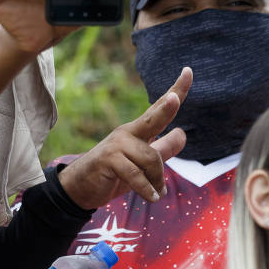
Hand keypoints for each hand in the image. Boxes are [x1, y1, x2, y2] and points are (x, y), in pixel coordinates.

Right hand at [58, 67, 192, 208]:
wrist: (80, 188)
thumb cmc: (113, 173)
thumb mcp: (142, 163)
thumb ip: (162, 149)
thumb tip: (182, 133)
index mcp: (137, 131)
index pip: (159, 109)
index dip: (176, 90)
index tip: (188, 71)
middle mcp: (128, 133)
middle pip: (154, 118)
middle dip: (166, 107)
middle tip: (175, 98)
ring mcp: (117, 145)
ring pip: (151, 159)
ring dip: (157, 180)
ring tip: (157, 193)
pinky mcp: (108, 159)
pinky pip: (136, 175)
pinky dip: (147, 189)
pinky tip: (152, 197)